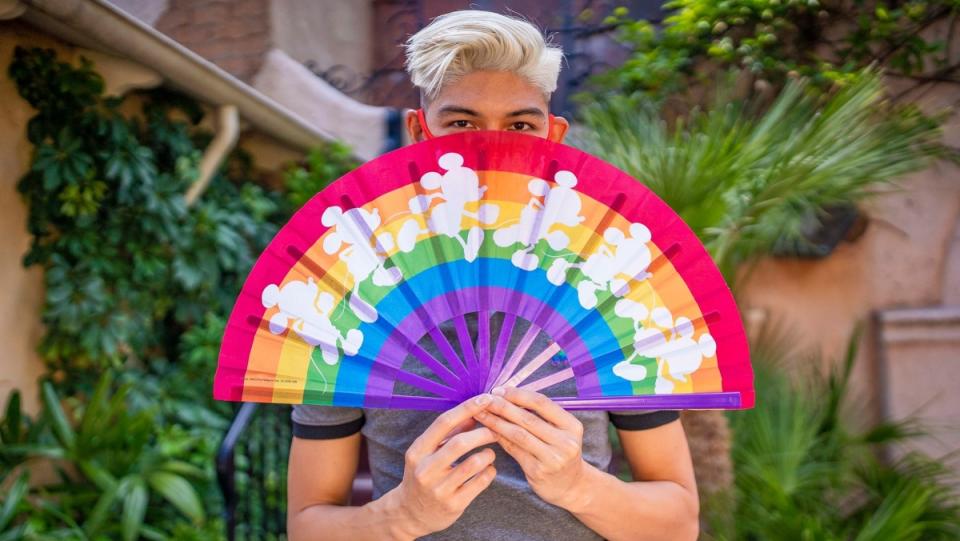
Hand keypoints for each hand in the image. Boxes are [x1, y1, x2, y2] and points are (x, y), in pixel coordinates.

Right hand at [385, 394, 498, 538]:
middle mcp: (425, 470)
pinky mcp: (453, 505)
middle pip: (460, 443)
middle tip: (497, 429)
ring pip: (473, 464)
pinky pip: (480, 483)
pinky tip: (488, 469)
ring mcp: (439, 489)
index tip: (485, 398)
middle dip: (483, 432)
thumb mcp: (428, 452)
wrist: (410, 514)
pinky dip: (489, 472)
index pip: (443, 423)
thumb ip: (450, 433)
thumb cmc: (424, 474)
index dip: (467, 408)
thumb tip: (476, 412)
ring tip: (490, 453)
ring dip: (488, 454)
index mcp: (418, 451)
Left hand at [472, 386, 590, 510]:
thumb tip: (507, 395)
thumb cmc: (559, 451)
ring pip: (518, 434)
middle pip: (528, 418)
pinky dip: (499, 438)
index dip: (518, 394)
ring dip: (496, 421)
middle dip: (503, 406)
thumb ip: (540, 415)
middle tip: (484, 399)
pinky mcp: (538, 472)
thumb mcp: (561, 432)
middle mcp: (565, 442)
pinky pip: (514, 450)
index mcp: (572, 426)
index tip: (499, 390)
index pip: (542, 403)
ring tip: (480, 413)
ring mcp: (552, 458)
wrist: (571, 485)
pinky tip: (488, 430)